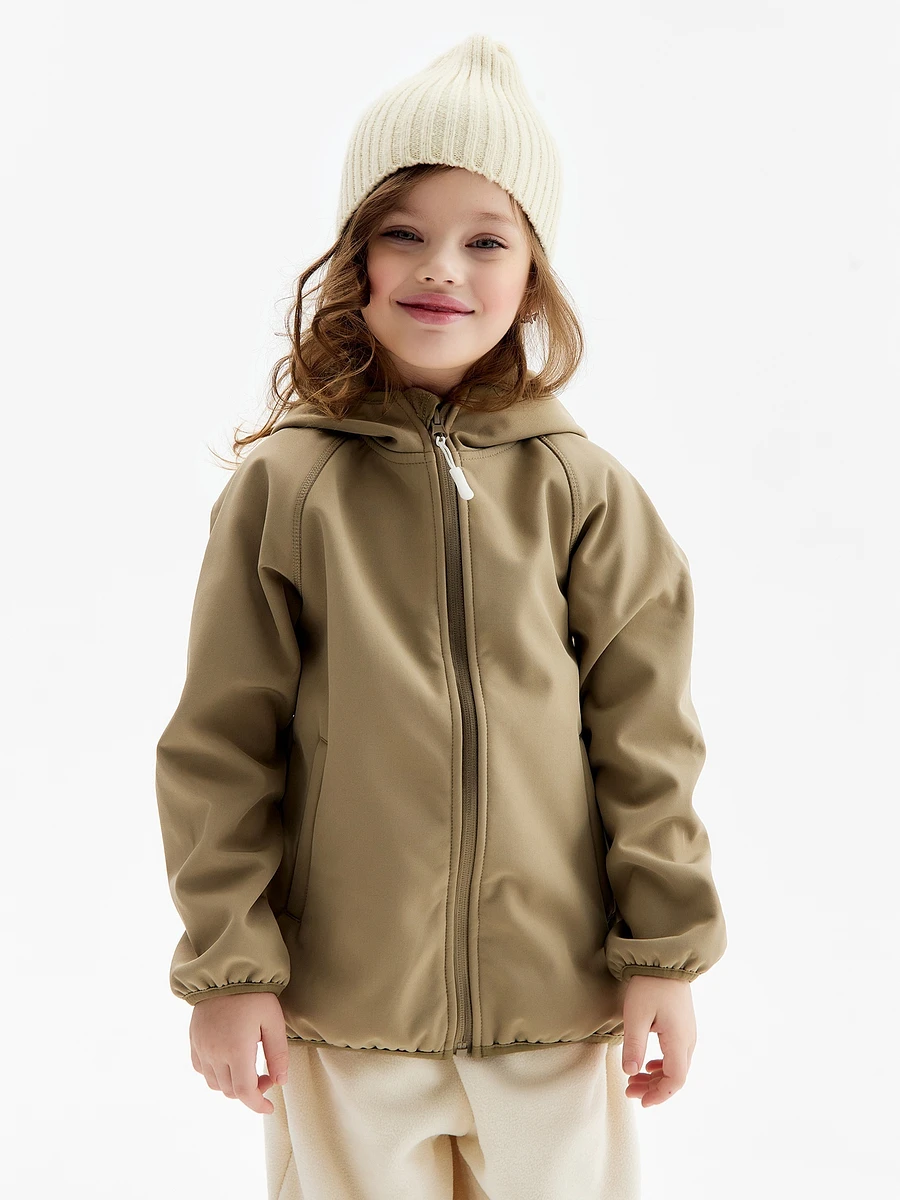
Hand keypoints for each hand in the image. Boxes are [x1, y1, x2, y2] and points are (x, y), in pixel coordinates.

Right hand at [189, 991, 289, 1113]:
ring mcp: (201, 1047)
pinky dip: (215, 1074)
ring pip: (214, 1083)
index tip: (270, 1107)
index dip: (257, 1105)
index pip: (244, 1092)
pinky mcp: (194, 1040)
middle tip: (266, 1076)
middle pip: (230, 1091)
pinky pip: (201, 1069)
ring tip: (248, 1068)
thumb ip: (278, 1054)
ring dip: (232, 1085)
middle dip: (250, 1092)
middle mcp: (214, 1053)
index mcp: (236, 1049)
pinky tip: (228, 1061)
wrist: (225, 971)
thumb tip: (280, 1082)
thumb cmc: (254, 994)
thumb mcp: (273, 1021)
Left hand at [621, 975, 695, 1106]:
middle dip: (653, 1089)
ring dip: (656, 1078)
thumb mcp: (635, 1015)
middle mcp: (688, 1040)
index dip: (659, 1095)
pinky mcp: (683, 1026)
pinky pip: (676, 1055)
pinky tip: (648, 1065)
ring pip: (676, 1067)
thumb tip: (630, 1073)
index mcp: (679, 1039)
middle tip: (629, 1091)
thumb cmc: (649, 986)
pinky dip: (661, 1066)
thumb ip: (634, 1045)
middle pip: (676, 1076)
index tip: (640, 1101)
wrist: (665, 960)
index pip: (675, 1079)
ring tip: (634, 1080)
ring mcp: (688, 1033)